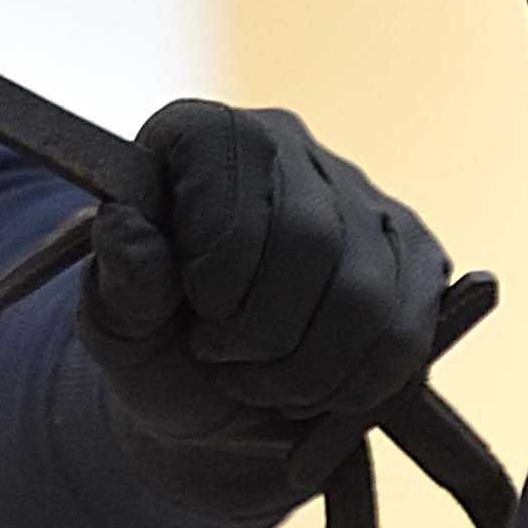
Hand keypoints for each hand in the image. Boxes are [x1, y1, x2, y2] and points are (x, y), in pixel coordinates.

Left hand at [83, 99, 451, 527]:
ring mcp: (361, 195)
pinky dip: (357, 384)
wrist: (209, 393)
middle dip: (261, 332)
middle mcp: (287, 143)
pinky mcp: (413, 254)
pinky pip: (406, 329)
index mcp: (201, 133)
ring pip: (365, 292)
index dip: (215, 268)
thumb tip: (123, 226)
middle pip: (309, 239)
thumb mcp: (114, 323)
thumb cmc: (154, 340)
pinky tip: (313, 394)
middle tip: (220, 361)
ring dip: (307, 369)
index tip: (192, 314)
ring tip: (260, 384)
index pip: (236, 177)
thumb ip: (119, 280)